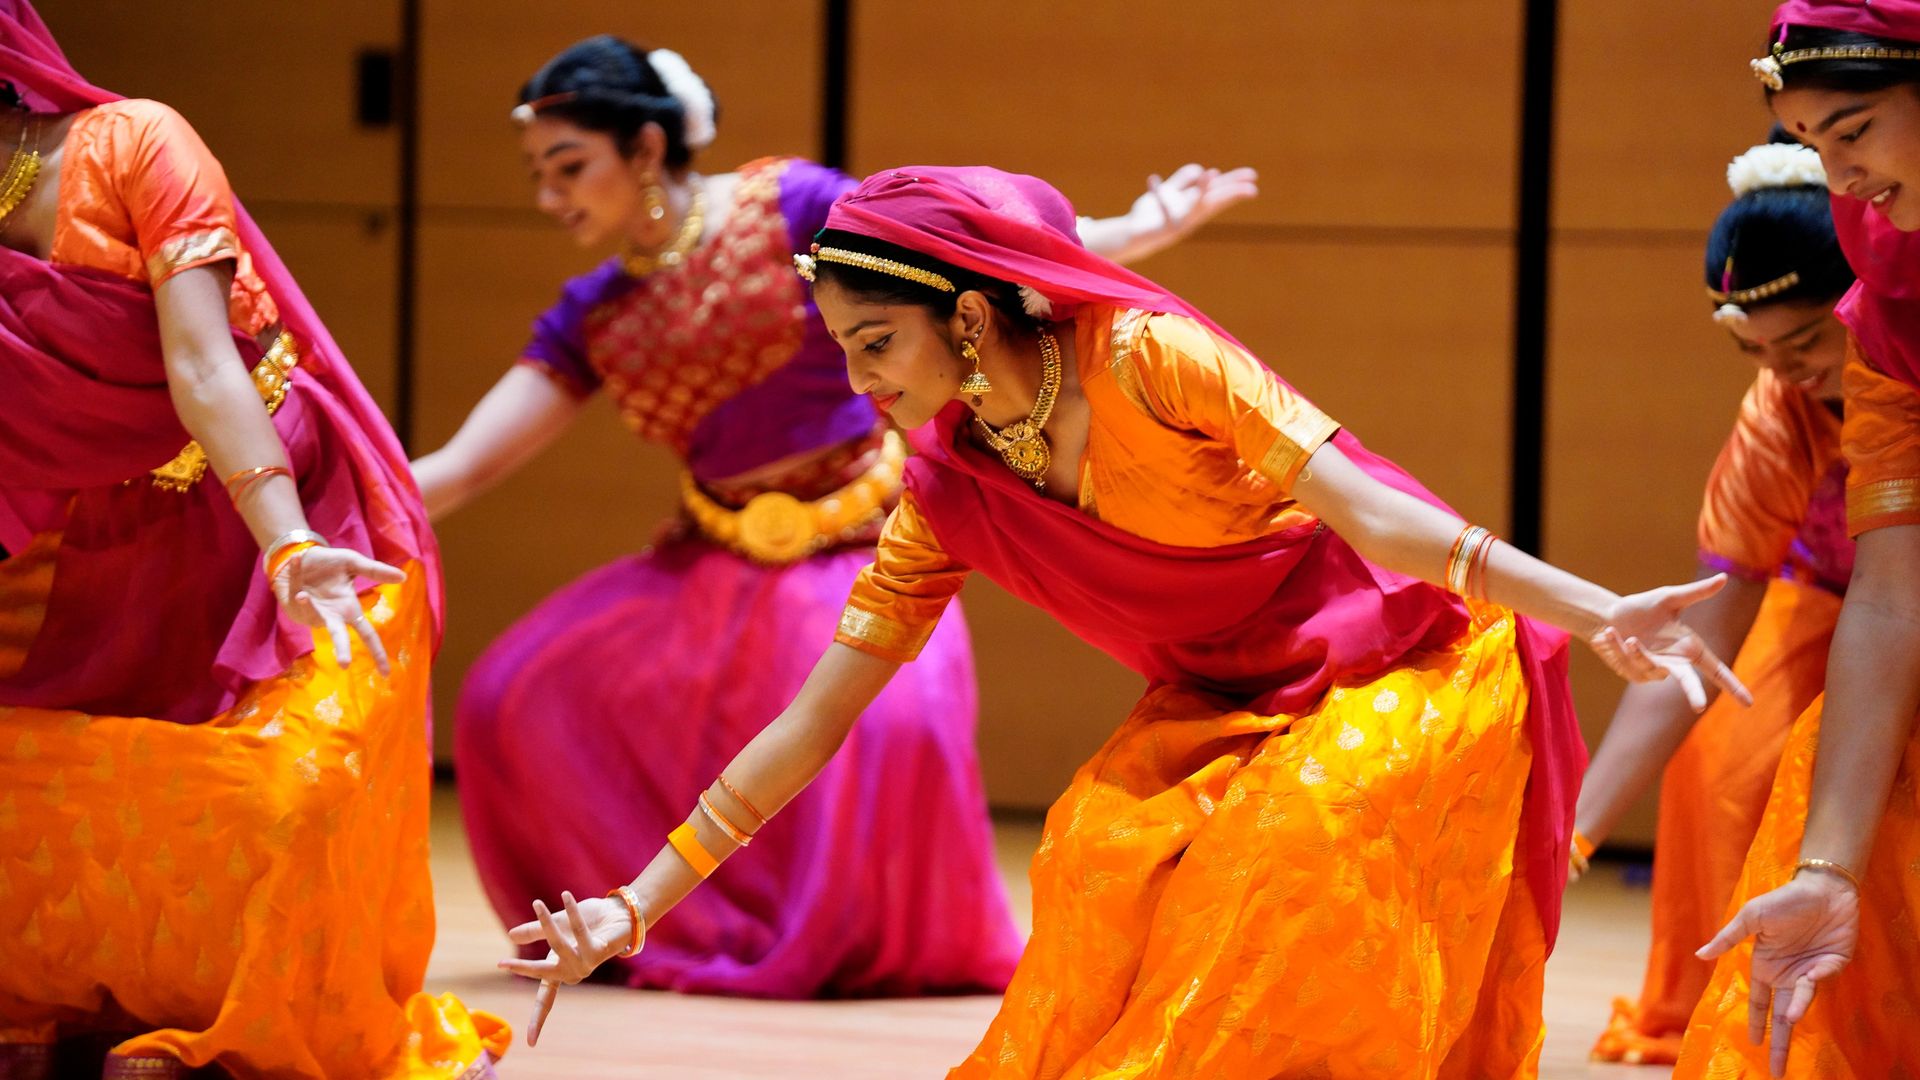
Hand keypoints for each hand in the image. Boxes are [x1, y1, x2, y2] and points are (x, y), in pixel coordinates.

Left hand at [271, 546, 407, 676]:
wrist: (297, 554)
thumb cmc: (328, 563)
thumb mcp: (353, 563)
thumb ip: (375, 571)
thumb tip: (404, 577)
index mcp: (348, 609)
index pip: (367, 634)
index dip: (376, 652)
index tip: (386, 673)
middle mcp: (331, 616)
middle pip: (339, 635)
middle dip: (342, 648)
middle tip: (344, 664)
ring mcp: (310, 613)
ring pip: (310, 613)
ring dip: (307, 605)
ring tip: (302, 595)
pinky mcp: (291, 605)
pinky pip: (293, 590)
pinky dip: (295, 573)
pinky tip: (297, 560)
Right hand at [497, 892, 633, 1045]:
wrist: (618, 911)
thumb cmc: (589, 920)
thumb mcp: (557, 925)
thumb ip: (536, 931)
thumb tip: (511, 935)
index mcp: (562, 970)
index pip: (547, 998)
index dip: (538, 1018)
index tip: (530, 1042)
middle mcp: (574, 971)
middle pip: (544, 976)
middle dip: (524, 969)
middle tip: (502, 964)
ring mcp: (587, 963)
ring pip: (559, 946)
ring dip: (548, 922)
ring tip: (538, 903)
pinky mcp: (599, 950)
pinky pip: (579, 930)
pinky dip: (572, 912)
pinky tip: (567, 896)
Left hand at [1128, 163, 1258, 246]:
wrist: (1130, 235)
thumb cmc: (1151, 215)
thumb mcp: (1170, 193)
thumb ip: (1183, 181)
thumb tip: (1201, 170)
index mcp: (1194, 206)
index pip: (1219, 193)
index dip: (1234, 185)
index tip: (1252, 177)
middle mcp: (1190, 216)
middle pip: (1214, 201)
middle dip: (1231, 193)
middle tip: (1253, 188)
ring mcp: (1178, 223)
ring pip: (1193, 207)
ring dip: (1201, 190)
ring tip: (1210, 173)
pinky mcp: (1162, 229)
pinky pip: (1161, 211)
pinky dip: (1158, 194)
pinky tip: (1152, 178)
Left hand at [1586, 575, 1750, 711]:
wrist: (1609, 615)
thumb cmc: (1643, 607)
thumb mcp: (1669, 598)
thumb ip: (1696, 593)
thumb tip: (1724, 578)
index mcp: (1690, 648)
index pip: (1716, 670)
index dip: (1733, 686)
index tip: (1748, 703)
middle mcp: (1675, 664)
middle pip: (1689, 683)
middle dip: (1693, 693)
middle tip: (1699, 706)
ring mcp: (1654, 671)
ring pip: (1648, 665)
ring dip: (1635, 650)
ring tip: (1629, 635)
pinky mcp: (1634, 673)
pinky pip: (1628, 663)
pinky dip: (1617, 647)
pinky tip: (1610, 634)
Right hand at [1697, 871, 1859, 1076]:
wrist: (1822, 887)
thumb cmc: (1783, 900)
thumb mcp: (1750, 917)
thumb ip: (1728, 939)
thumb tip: (1699, 955)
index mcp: (1766, 966)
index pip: (1759, 1003)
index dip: (1756, 1024)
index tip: (1753, 1045)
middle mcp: (1788, 975)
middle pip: (1782, 1016)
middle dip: (1778, 1044)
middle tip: (1776, 1072)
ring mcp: (1810, 972)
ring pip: (1801, 1002)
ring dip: (1794, 1015)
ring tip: (1788, 1025)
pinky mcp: (1833, 965)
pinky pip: (1821, 981)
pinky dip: (1814, 984)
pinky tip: (1808, 978)